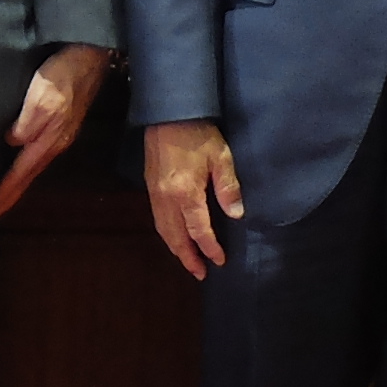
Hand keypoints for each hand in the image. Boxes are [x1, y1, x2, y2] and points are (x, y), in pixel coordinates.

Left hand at [0, 43, 108, 218]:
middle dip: (12, 193)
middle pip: (29, 174)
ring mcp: (60, 132)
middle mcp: (55, 142)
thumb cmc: (64, 74)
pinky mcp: (61, 120)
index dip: (6, 192)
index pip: (21, 174)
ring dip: (19, 179)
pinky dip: (26, 162)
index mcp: (49, 140)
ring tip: (4, 191)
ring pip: (34, 163)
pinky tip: (20, 158)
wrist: (89, 53)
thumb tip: (11, 143)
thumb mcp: (42, 98)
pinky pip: (38, 149)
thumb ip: (27, 123)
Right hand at [143, 117, 243, 277]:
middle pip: (175, 236)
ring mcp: (154, 192)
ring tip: (188, 259)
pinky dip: (166, 233)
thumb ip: (228, 187)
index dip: (210, 248)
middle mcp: (166, 198)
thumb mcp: (221, 157)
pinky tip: (175, 235)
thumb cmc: (198, 134)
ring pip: (163, 229)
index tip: (220, 261)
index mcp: (185, 193)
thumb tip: (236, 215)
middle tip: (200, 273)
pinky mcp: (150, 185)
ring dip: (175, 247)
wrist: (169, 112)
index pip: (198, 230)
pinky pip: (157, 218)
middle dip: (187, 257)